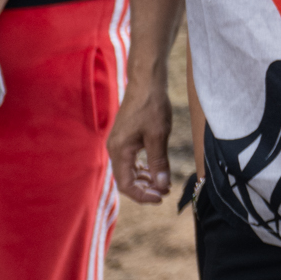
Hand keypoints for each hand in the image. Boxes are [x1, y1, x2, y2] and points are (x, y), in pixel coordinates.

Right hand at [110, 80, 175, 205]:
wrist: (146, 82)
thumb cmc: (152, 106)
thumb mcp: (158, 135)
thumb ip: (158, 162)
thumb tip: (162, 185)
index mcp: (119, 150)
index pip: (126, 184)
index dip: (143, 195)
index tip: (161, 197)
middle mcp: (115, 149)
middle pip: (126, 179)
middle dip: (145, 189)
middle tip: (165, 192)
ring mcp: (119, 143)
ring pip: (129, 171)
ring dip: (145, 180)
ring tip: (164, 184)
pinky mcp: (125, 138)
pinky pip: (131, 160)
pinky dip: (143, 168)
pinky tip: (157, 170)